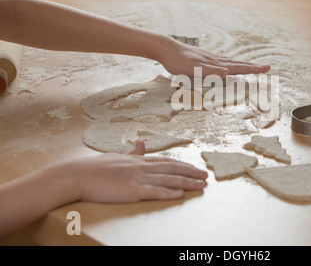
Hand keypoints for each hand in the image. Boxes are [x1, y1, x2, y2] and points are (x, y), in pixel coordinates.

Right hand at [69, 141, 207, 202]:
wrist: (77, 175)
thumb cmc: (94, 168)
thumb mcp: (116, 156)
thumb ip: (131, 152)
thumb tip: (141, 143)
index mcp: (138, 160)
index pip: (166, 161)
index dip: (183, 165)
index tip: (195, 167)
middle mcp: (141, 167)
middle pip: (172, 169)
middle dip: (191, 172)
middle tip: (205, 176)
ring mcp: (137, 178)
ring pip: (168, 179)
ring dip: (186, 182)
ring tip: (201, 185)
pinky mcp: (131, 191)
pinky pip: (153, 192)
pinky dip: (168, 192)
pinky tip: (180, 194)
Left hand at [158, 36, 270, 77]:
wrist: (166, 48)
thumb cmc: (178, 61)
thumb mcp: (193, 69)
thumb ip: (210, 72)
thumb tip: (228, 73)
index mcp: (216, 63)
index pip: (238, 67)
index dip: (253, 69)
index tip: (267, 68)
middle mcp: (215, 60)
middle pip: (238, 63)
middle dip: (253, 67)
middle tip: (267, 67)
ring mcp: (210, 58)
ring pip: (231, 62)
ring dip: (243, 65)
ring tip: (252, 66)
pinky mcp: (203, 58)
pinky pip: (222, 62)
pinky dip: (230, 64)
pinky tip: (228, 65)